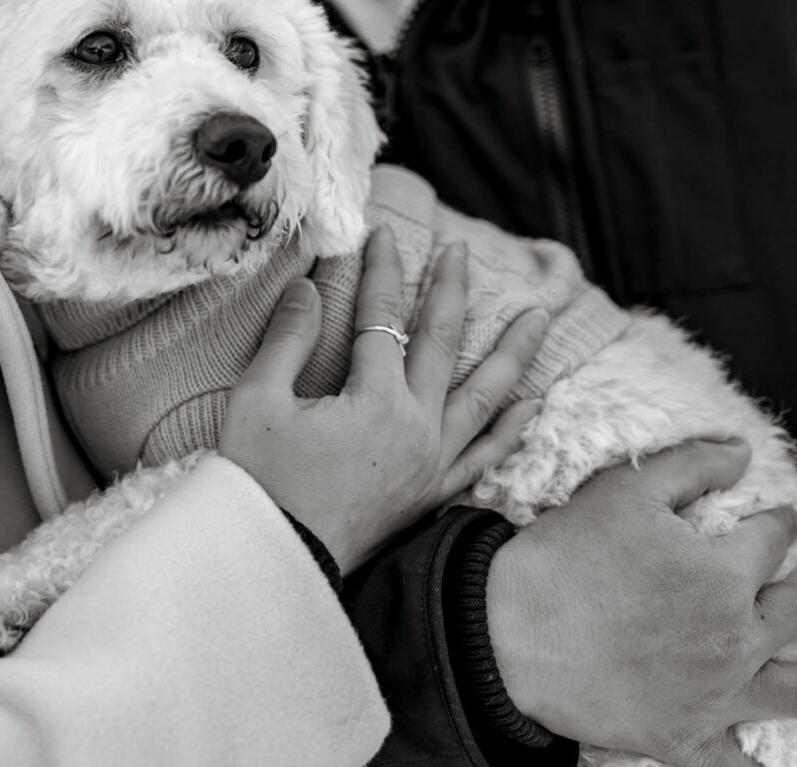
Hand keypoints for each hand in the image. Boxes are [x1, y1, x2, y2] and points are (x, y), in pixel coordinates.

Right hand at [221, 227, 546, 572]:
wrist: (271, 561)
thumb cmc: (257, 484)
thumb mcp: (257, 402)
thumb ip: (288, 339)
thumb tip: (308, 287)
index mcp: (375, 402)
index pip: (383, 319)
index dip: (382, 272)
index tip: (381, 234)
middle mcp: (417, 429)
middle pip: (444, 345)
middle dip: (452, 291)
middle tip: (463, 251)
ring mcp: (432, 464)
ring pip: (484, 397)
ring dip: (512, 353)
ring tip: (538, 317)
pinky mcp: (431, 495)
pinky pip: (484, 456)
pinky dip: (511, 428)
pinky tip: (530, 404)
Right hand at [486, 439, 796, 766]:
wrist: (509, 637)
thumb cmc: (563, 560)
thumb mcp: (623, 490)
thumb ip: (691, 465)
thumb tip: (741, 452)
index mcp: (723, 574)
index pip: (773, 540)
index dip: (781, 524)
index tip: (783, 519)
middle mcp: (735, 638)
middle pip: (796, 610)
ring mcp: (717, 696)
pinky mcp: (687, 740)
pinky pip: (741, 765)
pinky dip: (763, 763)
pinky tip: (772, 756)